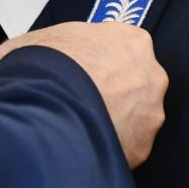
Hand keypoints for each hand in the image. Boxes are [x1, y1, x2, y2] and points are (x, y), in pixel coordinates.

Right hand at [0, 22, 166, 168]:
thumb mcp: (37, 41)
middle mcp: (151, 74)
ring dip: (112, 121)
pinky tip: (82, 144)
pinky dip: (106, 146)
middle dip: (112, 93)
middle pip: (135, 83)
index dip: (100, 61)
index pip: (123, 48)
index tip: (85, 70)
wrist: (42, 110)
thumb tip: (44, 59)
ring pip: (134, 117)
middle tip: (81, 100)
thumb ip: (58, 48)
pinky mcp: (141, 146)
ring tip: (78, 125)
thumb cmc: (39, 69)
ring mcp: (150, 112)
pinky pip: (125, 146)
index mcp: (131, 41)